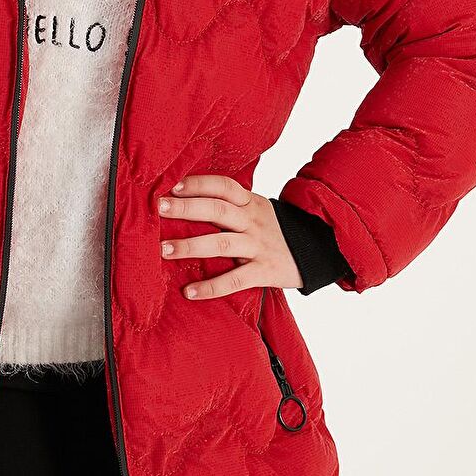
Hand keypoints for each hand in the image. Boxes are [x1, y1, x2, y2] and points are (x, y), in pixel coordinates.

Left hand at [157, 174, 302, 299]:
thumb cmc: (272, 231)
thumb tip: (182, 199)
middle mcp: (253, 221)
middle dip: (186, 208)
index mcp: (250, 202)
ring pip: (222, 243)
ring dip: (190, 246)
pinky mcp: (265, 271)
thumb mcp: (254, 210)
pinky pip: (235, 280)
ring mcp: (259, 246)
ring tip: (163, 249)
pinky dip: (211, 287)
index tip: (172, 185)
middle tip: (158, 208)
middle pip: (217, 209)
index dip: (198, 183)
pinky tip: (189, 291)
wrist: (316, 251)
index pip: (223, 186)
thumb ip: (227, 206)